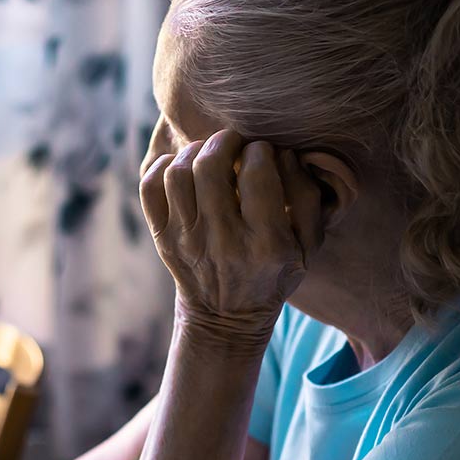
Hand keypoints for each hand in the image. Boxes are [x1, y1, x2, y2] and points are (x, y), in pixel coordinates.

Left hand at [140, 132, 323, 351]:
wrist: (225, 318)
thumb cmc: (273, 274)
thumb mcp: (308, 246)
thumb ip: (307, 197)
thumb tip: (285, 154)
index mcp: (265, 242)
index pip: (257, 173)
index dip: (261, 150)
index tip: (263, 152)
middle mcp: (221, 240)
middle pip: (210, 166)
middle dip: (225, 141)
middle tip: (234, 142)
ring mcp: (186, 240)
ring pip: (178, 173)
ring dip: (195, 151)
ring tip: (210, 152)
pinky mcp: (163, 239)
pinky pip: (151, 189)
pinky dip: (163, 167)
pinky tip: (184, 168)